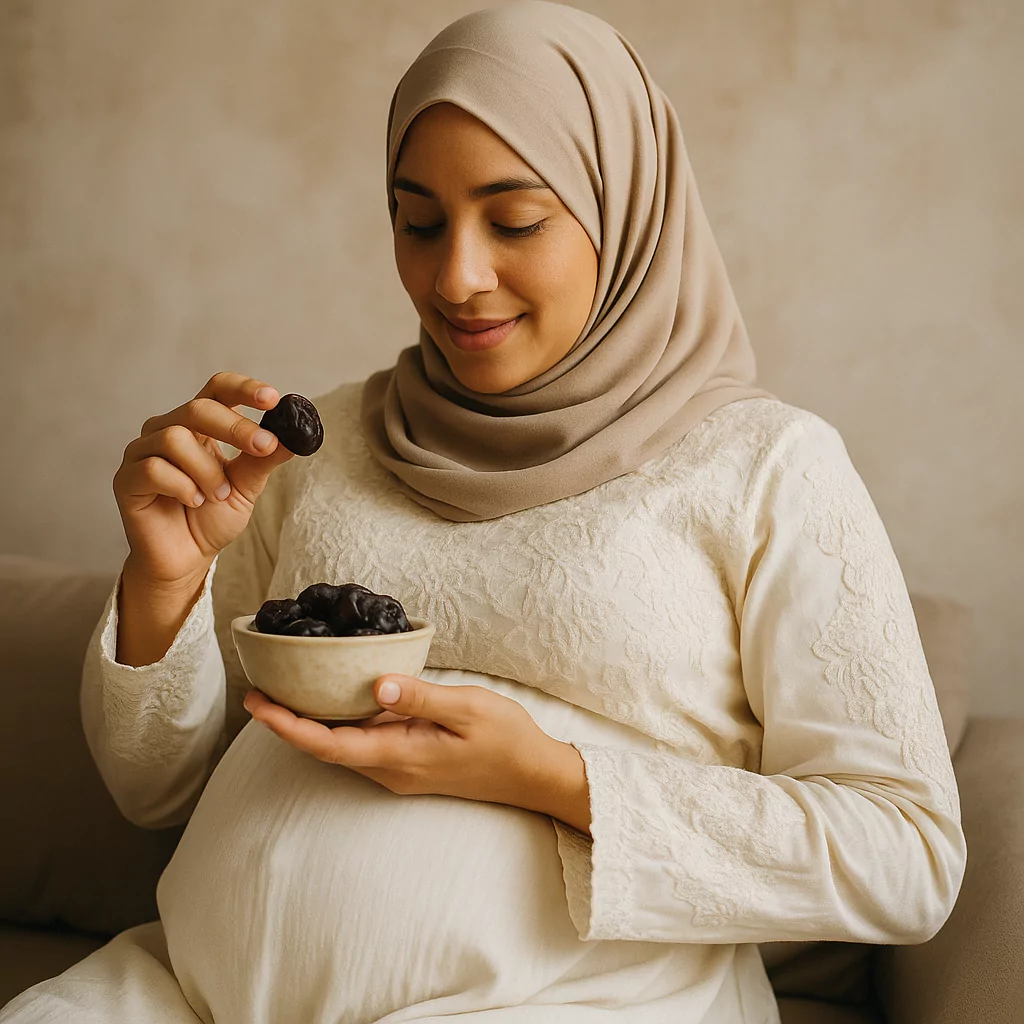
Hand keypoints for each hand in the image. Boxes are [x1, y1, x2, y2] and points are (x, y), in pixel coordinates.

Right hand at [113, 372, 293, 587]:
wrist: (187, 558)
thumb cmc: (212, 518)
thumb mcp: (246, 487)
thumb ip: (263, 460)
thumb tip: (295, 437)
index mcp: (199, 426)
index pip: (217, 390)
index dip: (243, 388)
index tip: (272, 398)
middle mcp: (167, 430)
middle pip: (197, 408)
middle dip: (236, 427)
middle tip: (264, 447)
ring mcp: (143, 452)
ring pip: (175, 438)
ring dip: (207, 471)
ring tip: (217, 496)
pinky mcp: (126, 479)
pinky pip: (154, 469)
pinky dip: (183, 487)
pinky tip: (194, 502)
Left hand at [242, 675, 588, 824]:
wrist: (534, 776)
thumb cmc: (506, 740)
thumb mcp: (468, 709)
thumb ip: (420, 698)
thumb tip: (374, 684)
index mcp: (399, 756)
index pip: (328, 744)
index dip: (287, 725)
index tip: (257, 702)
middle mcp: (391, 769)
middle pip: (325, 748)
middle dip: (287, 722)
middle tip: (258, 687)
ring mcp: (399, 770)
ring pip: (341, 747)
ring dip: (310, 723)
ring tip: (285, 690)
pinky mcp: (409, 763)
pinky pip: (361, 745)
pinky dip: (338, 724)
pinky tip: (336, 700)